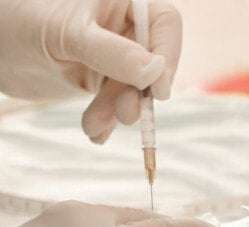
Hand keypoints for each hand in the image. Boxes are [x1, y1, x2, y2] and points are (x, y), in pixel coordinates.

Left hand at [0, 0, 180, 142]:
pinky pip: (116, 102)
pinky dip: (107, 120)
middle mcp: (123, 26)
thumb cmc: (19, 20)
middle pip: (153, 61)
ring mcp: (113, 54)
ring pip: (134, 87)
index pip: (164, 23)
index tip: (158, 89)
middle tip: (125, 115)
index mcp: (122, 1)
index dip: (168, 55)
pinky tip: (95, 130)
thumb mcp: (68, 35)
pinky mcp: (100, 78)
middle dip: (137, 93)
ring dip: (116, 111)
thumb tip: (155, 72)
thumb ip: (112, 52)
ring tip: (92, 126)